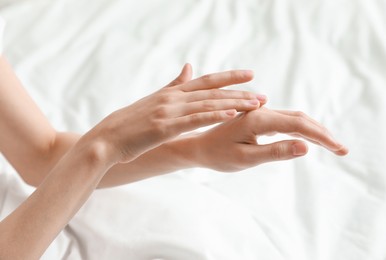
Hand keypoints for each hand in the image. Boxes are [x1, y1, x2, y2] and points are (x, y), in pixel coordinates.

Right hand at [89, 64, 265, 163]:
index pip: (206, 81)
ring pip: (207, 104)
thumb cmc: (130, 124)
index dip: (229, 77)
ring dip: (234, 103)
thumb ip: (174, 85)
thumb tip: (189, 68)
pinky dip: (213, 115)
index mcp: (171, 93)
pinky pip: (194, 120)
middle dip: (240, 93)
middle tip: (263, 95)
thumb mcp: (154, 100)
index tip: (250, 75)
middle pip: (212, 92)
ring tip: (256, 104)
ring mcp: (168, 111)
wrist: (106, 139)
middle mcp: (172, 98)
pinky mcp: (164, 127)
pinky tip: (231, 114)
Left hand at [193, 107, 348, 171]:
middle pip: (299, 118)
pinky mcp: (258, 118)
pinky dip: (301, 130)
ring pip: (293, 118)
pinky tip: (308, 138)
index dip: (322, 137)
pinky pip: (284, 121)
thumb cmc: (218, 155)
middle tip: (342, 149)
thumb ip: (275, 151)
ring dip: (313, 131)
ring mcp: (259, 113)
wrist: (198, 145)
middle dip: (322, 133)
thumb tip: (306, 146)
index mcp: (258, 119)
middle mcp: (260, 111)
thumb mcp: (246, 158)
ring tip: (331, 145)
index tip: (340, 149)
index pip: (299, 124)